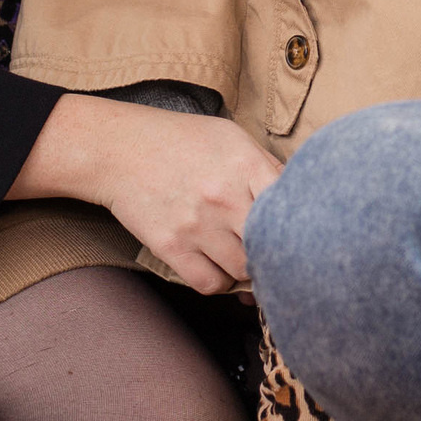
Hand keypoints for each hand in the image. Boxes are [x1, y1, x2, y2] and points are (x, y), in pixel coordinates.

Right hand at [9, 94, 281, 293]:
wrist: (118, 149)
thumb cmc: (180, 140)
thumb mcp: (230, 137)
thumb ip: (266, 166)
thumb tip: (302, 199)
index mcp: (245, 163)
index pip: (292, 208)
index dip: (301, 227)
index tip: (301, 235)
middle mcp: (223, 196)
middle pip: (270, 246)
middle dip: (275, 253)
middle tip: (275, 255)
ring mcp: (196, 224)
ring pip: (242, 271)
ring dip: (247, 271)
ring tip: (243, 257)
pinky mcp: (170, 246)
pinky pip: (209, 284)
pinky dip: (219, 282)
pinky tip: (218, 266)